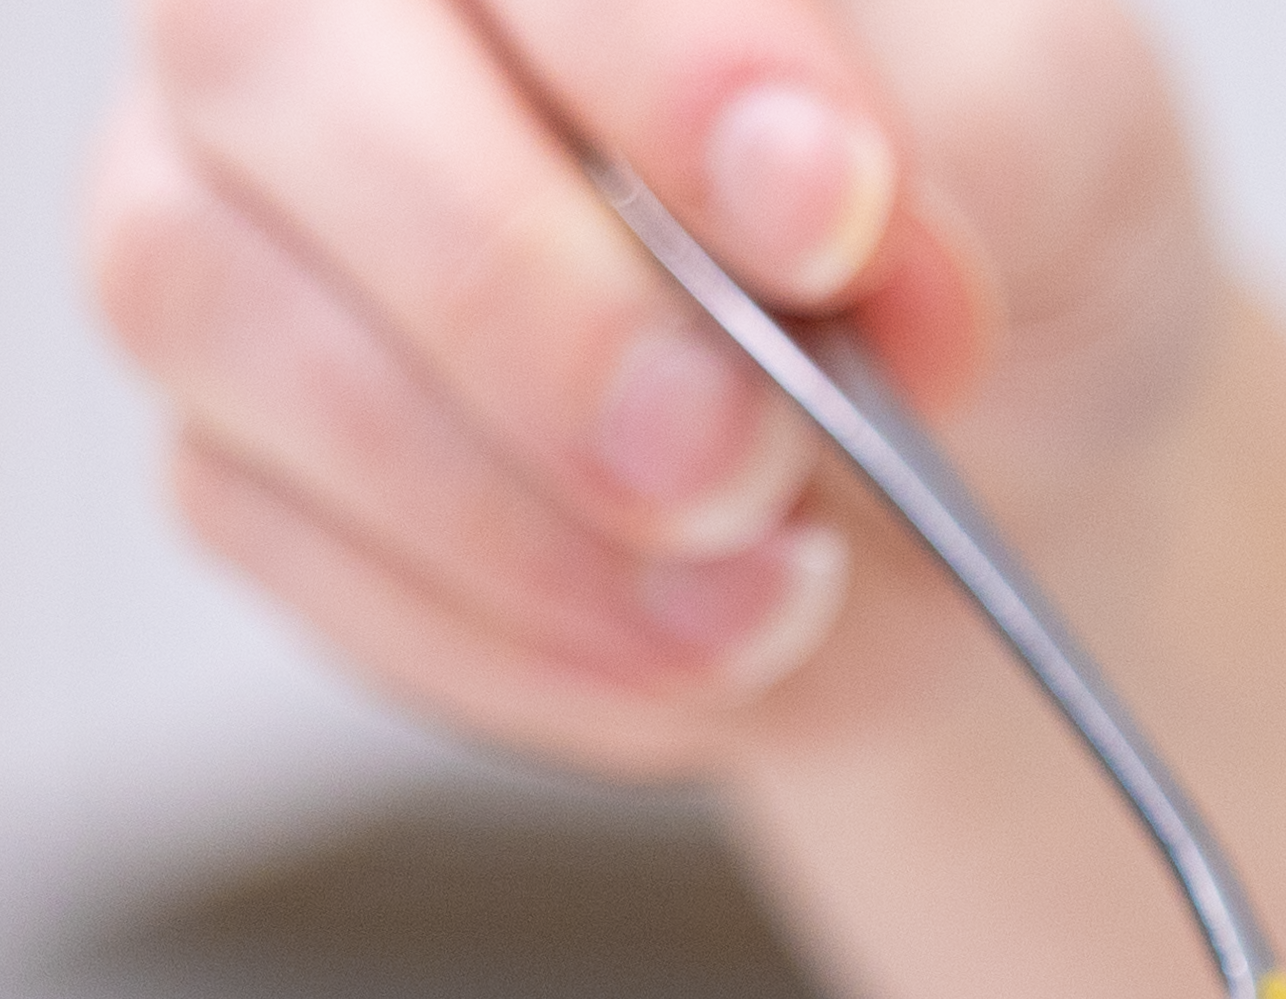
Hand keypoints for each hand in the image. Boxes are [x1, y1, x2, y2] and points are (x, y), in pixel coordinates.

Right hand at [90, 0, 1219, 779]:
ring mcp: (228, 199)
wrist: (983, 463)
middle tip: (749, 457)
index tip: (829, 214)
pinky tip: (696, 650)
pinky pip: (284, 540)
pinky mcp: (234, 438)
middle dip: (532, 303)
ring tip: (775, 584)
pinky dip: (518, 640)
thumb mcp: (1062, 136)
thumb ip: (960, 127)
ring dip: (519, 515)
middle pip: (270, 62)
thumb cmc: (991, 230)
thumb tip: (815, 198)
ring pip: (223, 315)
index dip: (653, 61)